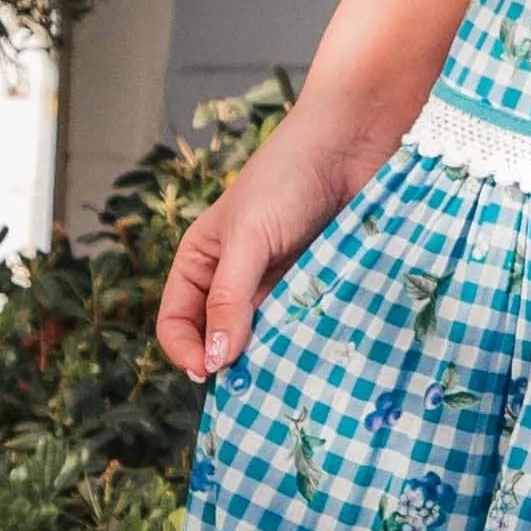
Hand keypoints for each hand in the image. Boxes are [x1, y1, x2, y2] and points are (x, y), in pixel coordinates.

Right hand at [156, 112, 389, 382]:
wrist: (354, 141)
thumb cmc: (288, 176)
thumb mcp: (248, 237)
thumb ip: (229, 298)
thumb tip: (214, 361)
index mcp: (202, 263)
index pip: (176, 323)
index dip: (185, 351)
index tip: (209, 373)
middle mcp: (237, 280)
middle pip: (223, 340)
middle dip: (234, 366)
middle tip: (255, 389)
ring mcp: (280, 286)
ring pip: (269, 341)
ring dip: (276, 360)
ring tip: (290, 376)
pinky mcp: (319, 288)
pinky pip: (309, 328)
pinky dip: (311, 344)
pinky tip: (322, 355)